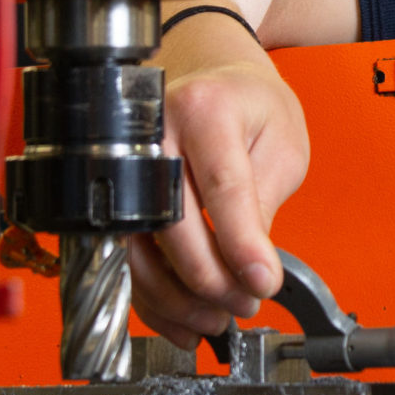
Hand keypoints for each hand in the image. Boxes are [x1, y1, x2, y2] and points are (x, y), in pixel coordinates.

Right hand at [129, 28, 308, 345]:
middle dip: (210, 279)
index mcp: (204, 108)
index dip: (241, 243)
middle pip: (171, 223)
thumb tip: (249, 270)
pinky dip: (152, 298)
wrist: (208, 75)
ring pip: (138, 249)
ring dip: (176, 298)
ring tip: (216, 319)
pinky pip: (125, 257)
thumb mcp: (282, 143)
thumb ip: (263, 203)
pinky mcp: (112, 194)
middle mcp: (152, 132)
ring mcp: (122, 163)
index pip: (222, 187)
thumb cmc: (248, 104)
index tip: (262, 282)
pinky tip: (182, 318)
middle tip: (244, 303)